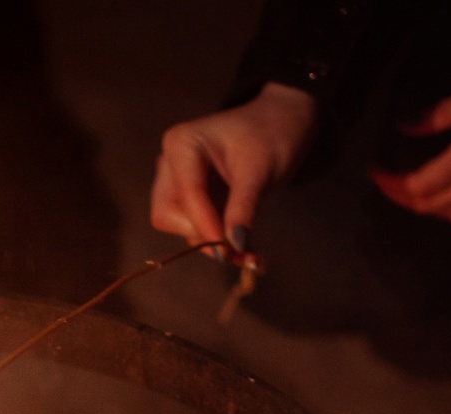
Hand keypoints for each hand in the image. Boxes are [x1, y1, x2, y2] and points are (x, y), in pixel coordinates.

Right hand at [151, 82, 316, 250]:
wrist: (284, 123)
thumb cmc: (273, 135)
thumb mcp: (260, 172)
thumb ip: (243, 208)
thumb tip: (234, 246)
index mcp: (182, 144)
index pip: (186, 195)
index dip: (205, 226)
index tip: (229, 251)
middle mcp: (170, 162)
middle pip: (167, 213)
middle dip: (200, 235)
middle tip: (236, 251)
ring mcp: (176, 179)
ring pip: (175, 224)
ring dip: (208, 243)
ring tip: (246, 252)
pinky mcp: (188, 195)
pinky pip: (191, 226)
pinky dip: (214, 240)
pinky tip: (241, 245)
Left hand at [372, 77, 450, 225]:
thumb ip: (440, 113)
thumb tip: (403, 126)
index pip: (418, 185)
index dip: (390, 182)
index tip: (375, 170)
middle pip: (425, 205)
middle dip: (399, 194)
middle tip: (386, 178)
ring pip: (442, 215)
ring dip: (420, 204)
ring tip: (406, 186)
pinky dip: (444, 211)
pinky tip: (439, 196)